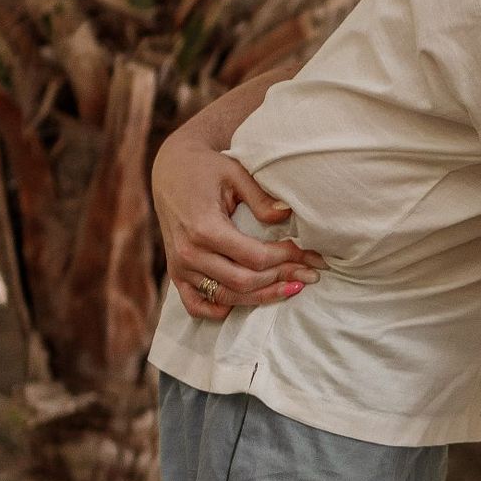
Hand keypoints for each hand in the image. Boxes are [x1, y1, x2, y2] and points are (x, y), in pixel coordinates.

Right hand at [154, 129, 318, 320]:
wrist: (170, 169)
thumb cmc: (206, 169)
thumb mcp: (235, 173)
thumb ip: (261, 199)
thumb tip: (288, 216)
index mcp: (204, 228)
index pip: (255, 258)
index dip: (286, 259)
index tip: (309, 255)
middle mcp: (189, 253)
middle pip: (244, 282)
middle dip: (281, 279)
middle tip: (310, 274)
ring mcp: (180, 267)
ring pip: (227, 297)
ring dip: (262, 297)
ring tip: (291, 287)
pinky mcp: (175, 273)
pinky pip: (196, 305)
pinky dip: (218, 311)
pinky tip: (246, 302)